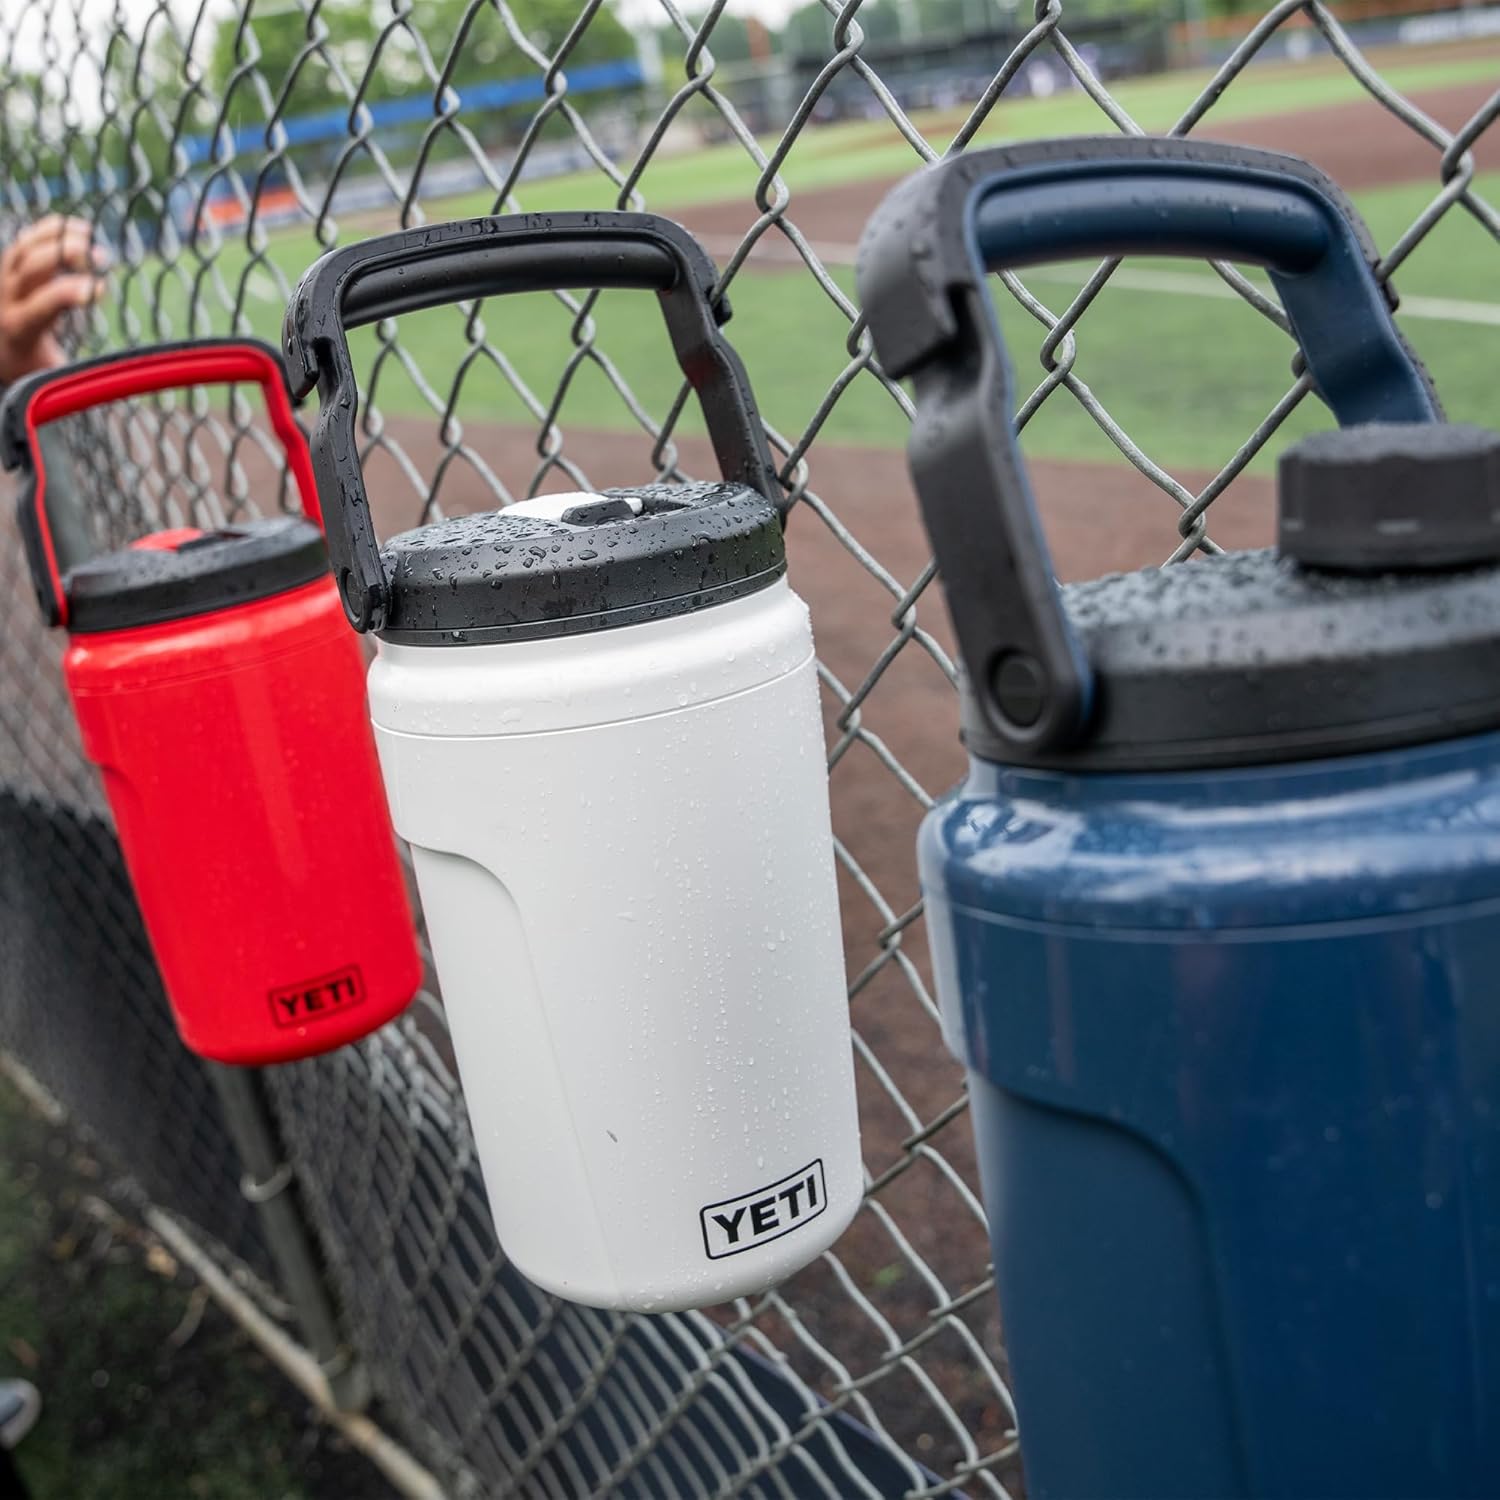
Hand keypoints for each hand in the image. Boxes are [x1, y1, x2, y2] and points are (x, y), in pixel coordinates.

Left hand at [0, 215, 107, 385]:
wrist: (1, 352)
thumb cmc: (33, 369)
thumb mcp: (54, 376)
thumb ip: (79, 375)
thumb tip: (120, 379)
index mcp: (20, 328)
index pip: (44, 302)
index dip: (72, 292)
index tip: (101, 289)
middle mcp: (7, 298)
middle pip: (33, 266)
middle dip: (66, 255)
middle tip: (100, 256)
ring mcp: (4, 279)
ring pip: (25, 247)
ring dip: (57, 237)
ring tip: (89, 235)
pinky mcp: (8, 267)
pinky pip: (24, 240)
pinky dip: (49, 229)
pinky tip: (76, 228)